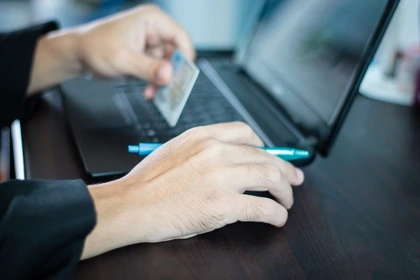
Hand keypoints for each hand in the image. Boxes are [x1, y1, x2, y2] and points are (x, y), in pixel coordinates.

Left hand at [76, 4, 194, 97]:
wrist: (78, 55)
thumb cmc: (94, 47)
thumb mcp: (123, 59)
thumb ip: (148, 68)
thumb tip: (169, 75)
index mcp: (152, 20)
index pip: (180, 36)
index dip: (185, 56)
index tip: (184, 75)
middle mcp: (154, 30)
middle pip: (177, 53)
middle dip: (172, 73)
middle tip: (169, 89)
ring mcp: (151, 44)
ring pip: (169, 65)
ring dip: (162, 81)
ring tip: (153, 92)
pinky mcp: (147, 57)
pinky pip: (159, 71)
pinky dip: (156, 83)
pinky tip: (149, 91)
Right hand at [82, 122, 304, 258]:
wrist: (133, 204)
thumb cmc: (148, 181)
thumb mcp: (176, 150)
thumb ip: (204, 149)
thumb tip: (230, 158)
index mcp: (204, 136)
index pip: (246, 133)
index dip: (264, 145)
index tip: (269, 155)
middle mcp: (217, 151)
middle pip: (265, 155)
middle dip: (285, 169)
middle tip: (293, 179)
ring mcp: (222, 177)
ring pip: (271, 177)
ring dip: (285, 190)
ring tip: (287, 200)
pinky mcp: (225, 205)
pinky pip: (264, 207)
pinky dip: (277, 213)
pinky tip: (278, 217)